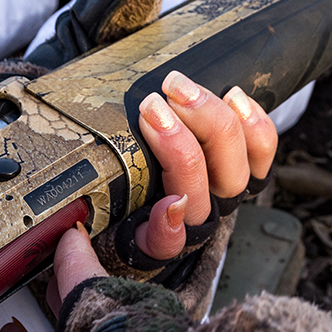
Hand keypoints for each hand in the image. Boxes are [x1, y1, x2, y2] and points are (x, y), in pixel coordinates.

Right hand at [50, 70, 276, 308]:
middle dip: (178, 145)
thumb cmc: (117, 193)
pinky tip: (234, 96)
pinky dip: (253, 123)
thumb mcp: (93, 214)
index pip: (165, 243)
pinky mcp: (247, 171)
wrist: (153, 180)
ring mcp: (224, 195)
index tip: (168, 205)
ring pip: (232, 164)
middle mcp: (195, 220)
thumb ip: (83, 223)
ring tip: (177, 88)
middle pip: (199, 188)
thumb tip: (68, 232)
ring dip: (208, 120)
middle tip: (150, 107)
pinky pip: (262, 152)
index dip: (170, 228)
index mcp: (155, 237)